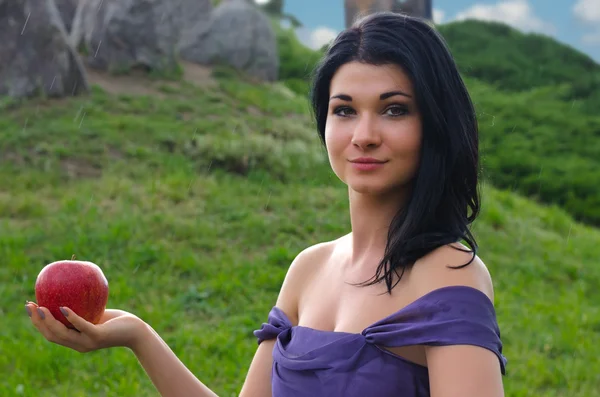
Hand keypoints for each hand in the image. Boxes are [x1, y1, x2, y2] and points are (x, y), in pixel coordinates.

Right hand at [25, 301, 146, 352]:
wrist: (136, 332)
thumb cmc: (118, 321)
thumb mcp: (97, 313)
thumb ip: (84, 307)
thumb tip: (72, 286)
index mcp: (75, 340)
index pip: (51, 334)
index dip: (38, 323)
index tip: (30, 307)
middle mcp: (79, 344)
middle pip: (52, 335)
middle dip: (38, 321)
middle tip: (30, 306)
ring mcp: (88, 342)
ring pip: (62, 333)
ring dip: (49, 321)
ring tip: (41, 307)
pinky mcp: (98, 336)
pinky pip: (82, 326)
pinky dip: (71, 317)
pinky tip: (63, 307)